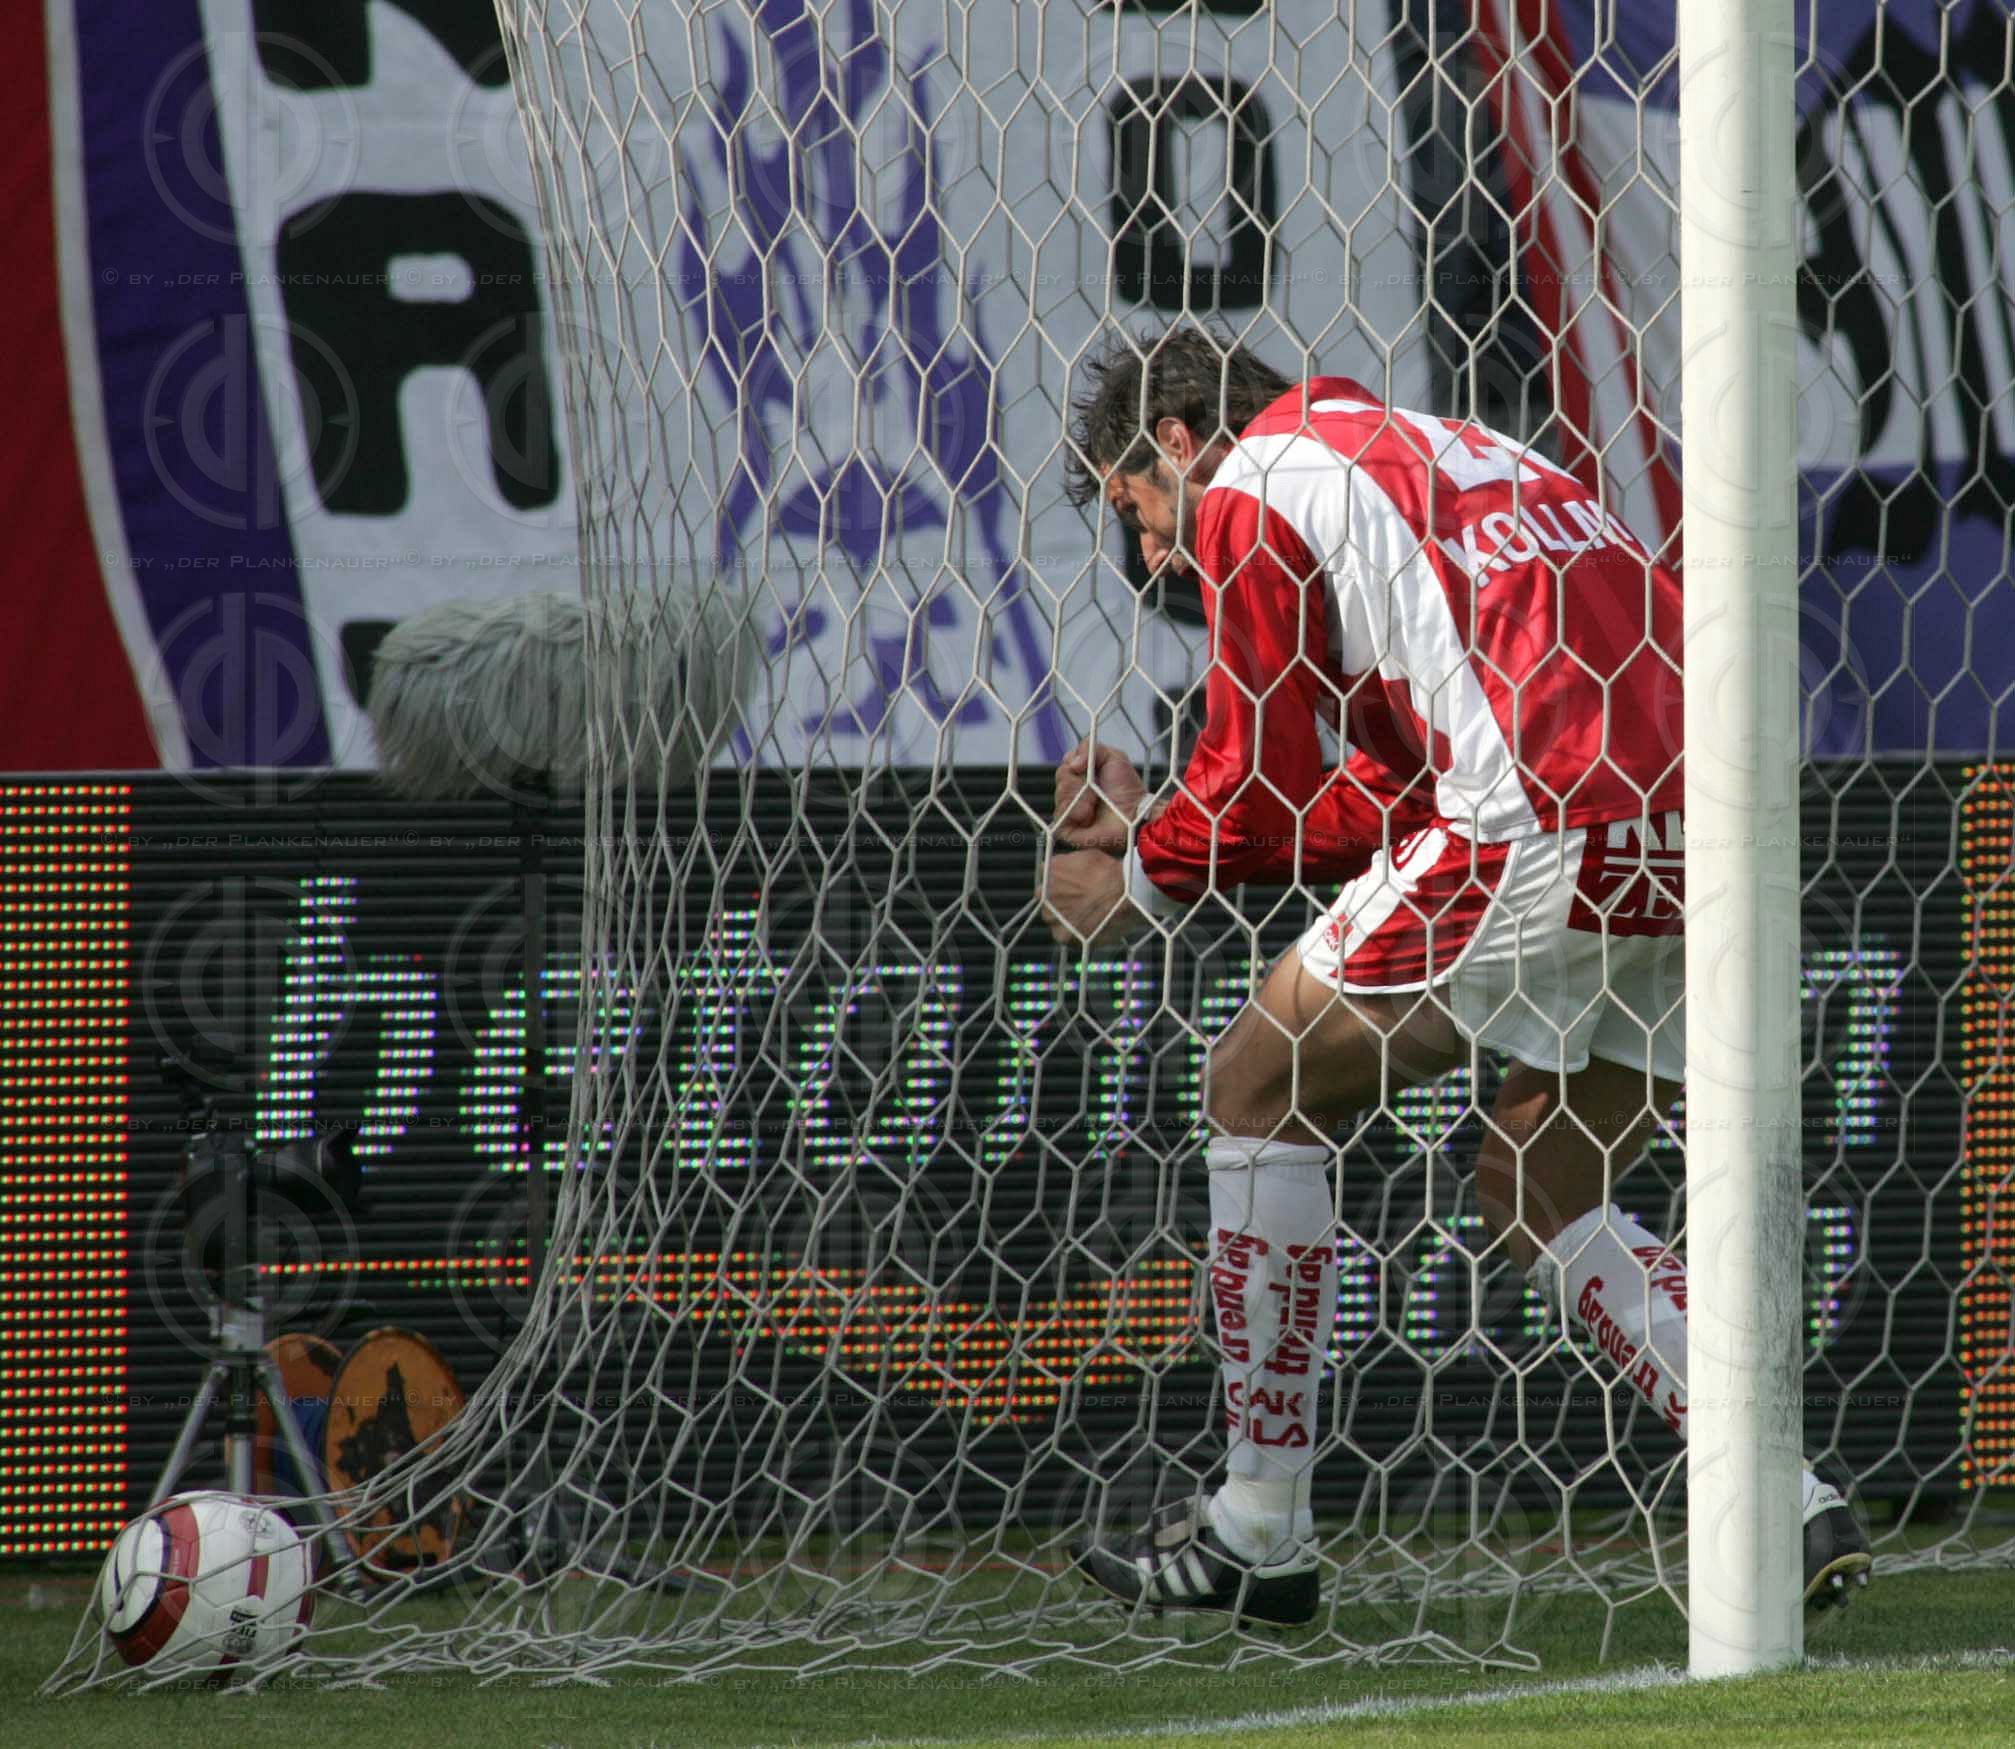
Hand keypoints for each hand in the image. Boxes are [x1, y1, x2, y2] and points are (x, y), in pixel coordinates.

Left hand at [1041, 850, 1146, 948]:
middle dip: (1061, 901)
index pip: (1047, 877)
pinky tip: (1089, 927)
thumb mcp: (1087, 855)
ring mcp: (1051, 916)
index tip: (1072, 887)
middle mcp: (1043, 893)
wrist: (1125, 896)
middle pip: (1048, 899)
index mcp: (1048, 870)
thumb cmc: (1110, 873)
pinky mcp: (1062, 935)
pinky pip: (1065, 935)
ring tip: (1087, 916)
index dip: (1062, 883)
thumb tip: (1067, 867)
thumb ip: (1069, 863)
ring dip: (1066, 918)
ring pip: (1054, 919)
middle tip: (1081, 902)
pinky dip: (1074, 933)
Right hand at [1053, 738, 1146, 853]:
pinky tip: (1088, 815)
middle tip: (1095, 787)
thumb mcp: (1114, 757)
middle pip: (1061, 776)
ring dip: (1080, 797)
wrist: (1134, 815)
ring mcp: (1068, 809)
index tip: (1085, 767)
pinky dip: (1074, 811)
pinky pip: (1060, 814)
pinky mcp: (1066, 827)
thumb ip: (1090, 747)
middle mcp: (1073, 790)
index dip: (1074, 763)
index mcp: (1082, 773)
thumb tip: (1072, 763)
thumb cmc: (1127, 789)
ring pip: (1060, 794)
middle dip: (1077, 780)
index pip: (1066, 762)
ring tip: (1095, 803)